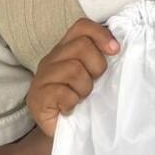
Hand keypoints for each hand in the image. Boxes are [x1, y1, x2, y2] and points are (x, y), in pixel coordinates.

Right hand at [25, 18, 118, 136]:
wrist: (61, 128)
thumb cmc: (79, 97)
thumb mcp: (92, 73)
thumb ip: (99, 56)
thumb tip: (118, 46)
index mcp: (65, 48)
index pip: (82, 26)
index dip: (101, 34)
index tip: (115, 50)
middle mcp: (51, 58)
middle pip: (81, 46)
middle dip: (97, 66)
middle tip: (95, 82)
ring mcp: (41, 77)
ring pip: (73, 69)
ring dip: (85, 87)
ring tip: (81, 97)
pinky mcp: (36, 98)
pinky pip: (63, 93)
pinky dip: (72, 102)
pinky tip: (70, 107)